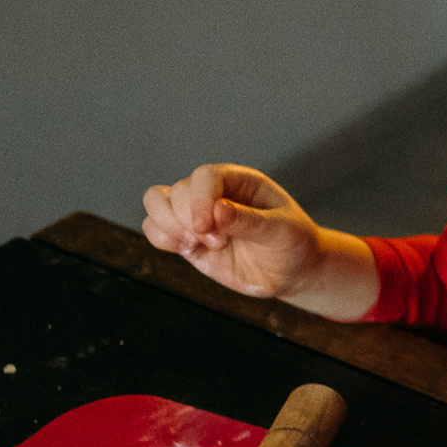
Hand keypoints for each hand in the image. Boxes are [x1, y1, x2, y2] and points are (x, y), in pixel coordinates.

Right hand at [140, 163, 377, 317]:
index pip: (205, 176)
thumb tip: (217, 210)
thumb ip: (250, 221)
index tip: (206, 227)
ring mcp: (196, 214)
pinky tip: (187, 249)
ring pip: (156, 201)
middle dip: (189, 220)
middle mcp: (213, 192)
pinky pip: (153, 227)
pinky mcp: (186, 237)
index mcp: (239, 180)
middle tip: (218, 242)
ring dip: (168, 225)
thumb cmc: (293, 244)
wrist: (292, 271)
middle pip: (177, 190)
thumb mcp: (282, 231)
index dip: (199, 200)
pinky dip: (160, 238)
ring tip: (195, 245)